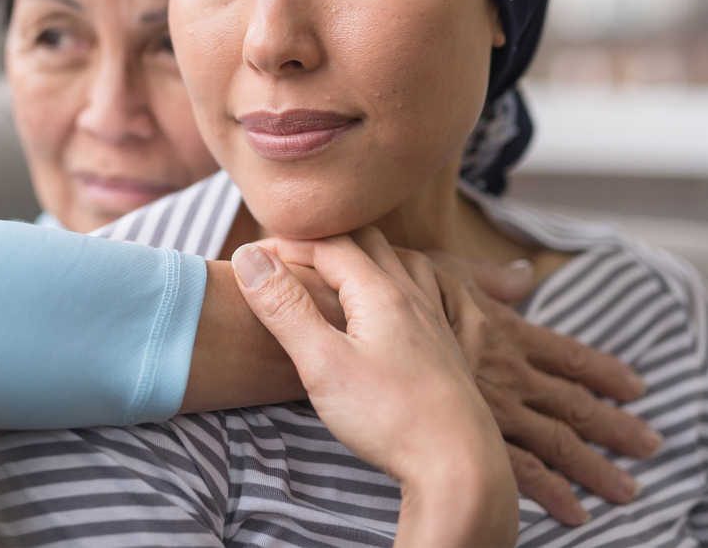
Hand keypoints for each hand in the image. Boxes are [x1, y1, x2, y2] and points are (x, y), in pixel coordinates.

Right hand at [232, 234, 518, 547]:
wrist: (458, 468)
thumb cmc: (386, 417)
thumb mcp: (320, 363)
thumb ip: (285, 307)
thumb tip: (248, 257)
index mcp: (379, 293)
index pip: (328, 245)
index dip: (289, 244)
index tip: (255, 254)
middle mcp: (414, 297)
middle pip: (370, 244)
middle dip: (328, 240)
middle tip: (294, 255)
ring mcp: (440, 323)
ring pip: (412, 263)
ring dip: (376, 254)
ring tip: (350, 264)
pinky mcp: (458, 352)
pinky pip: (454, 298)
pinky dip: (434, 282)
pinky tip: (430, 294)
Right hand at [414, 247, 662, 525]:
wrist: (355, 336)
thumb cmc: (390, 299)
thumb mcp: (442, 271)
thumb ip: (486, 278)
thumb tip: (524, 274)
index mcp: (504, 333)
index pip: (567, 355)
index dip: (603, 370)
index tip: (636, 387)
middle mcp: (510, 374)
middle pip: (574, 404)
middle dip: (614, 425)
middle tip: (650, 443)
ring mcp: (494, 409)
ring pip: (558, 443)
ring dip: (595, 466)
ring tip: (627, 492)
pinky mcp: (469, 436)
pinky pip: (521, 471)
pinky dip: (551, 492)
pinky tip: (573, 512)